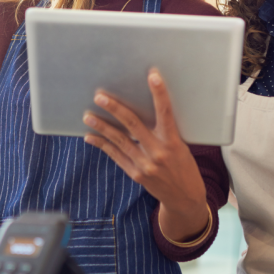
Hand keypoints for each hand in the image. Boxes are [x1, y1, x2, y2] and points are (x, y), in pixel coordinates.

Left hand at [83, 68, 208, 241]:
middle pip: (133, 125)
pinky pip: (116, 156)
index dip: (159, 93)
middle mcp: (158, 152)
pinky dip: (103, 145)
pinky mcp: (135, 174)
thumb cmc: (185, 167)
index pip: (166, 113)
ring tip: (88, 116)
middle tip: (100, 97)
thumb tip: (147, 109)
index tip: (153, 76)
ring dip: (101, 127)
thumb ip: (166, 131)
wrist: (185, 198)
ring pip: (119, 140)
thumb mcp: (182, 147)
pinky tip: (91, 137)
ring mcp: (145, 164)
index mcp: (173, 142)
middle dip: (115, 109)